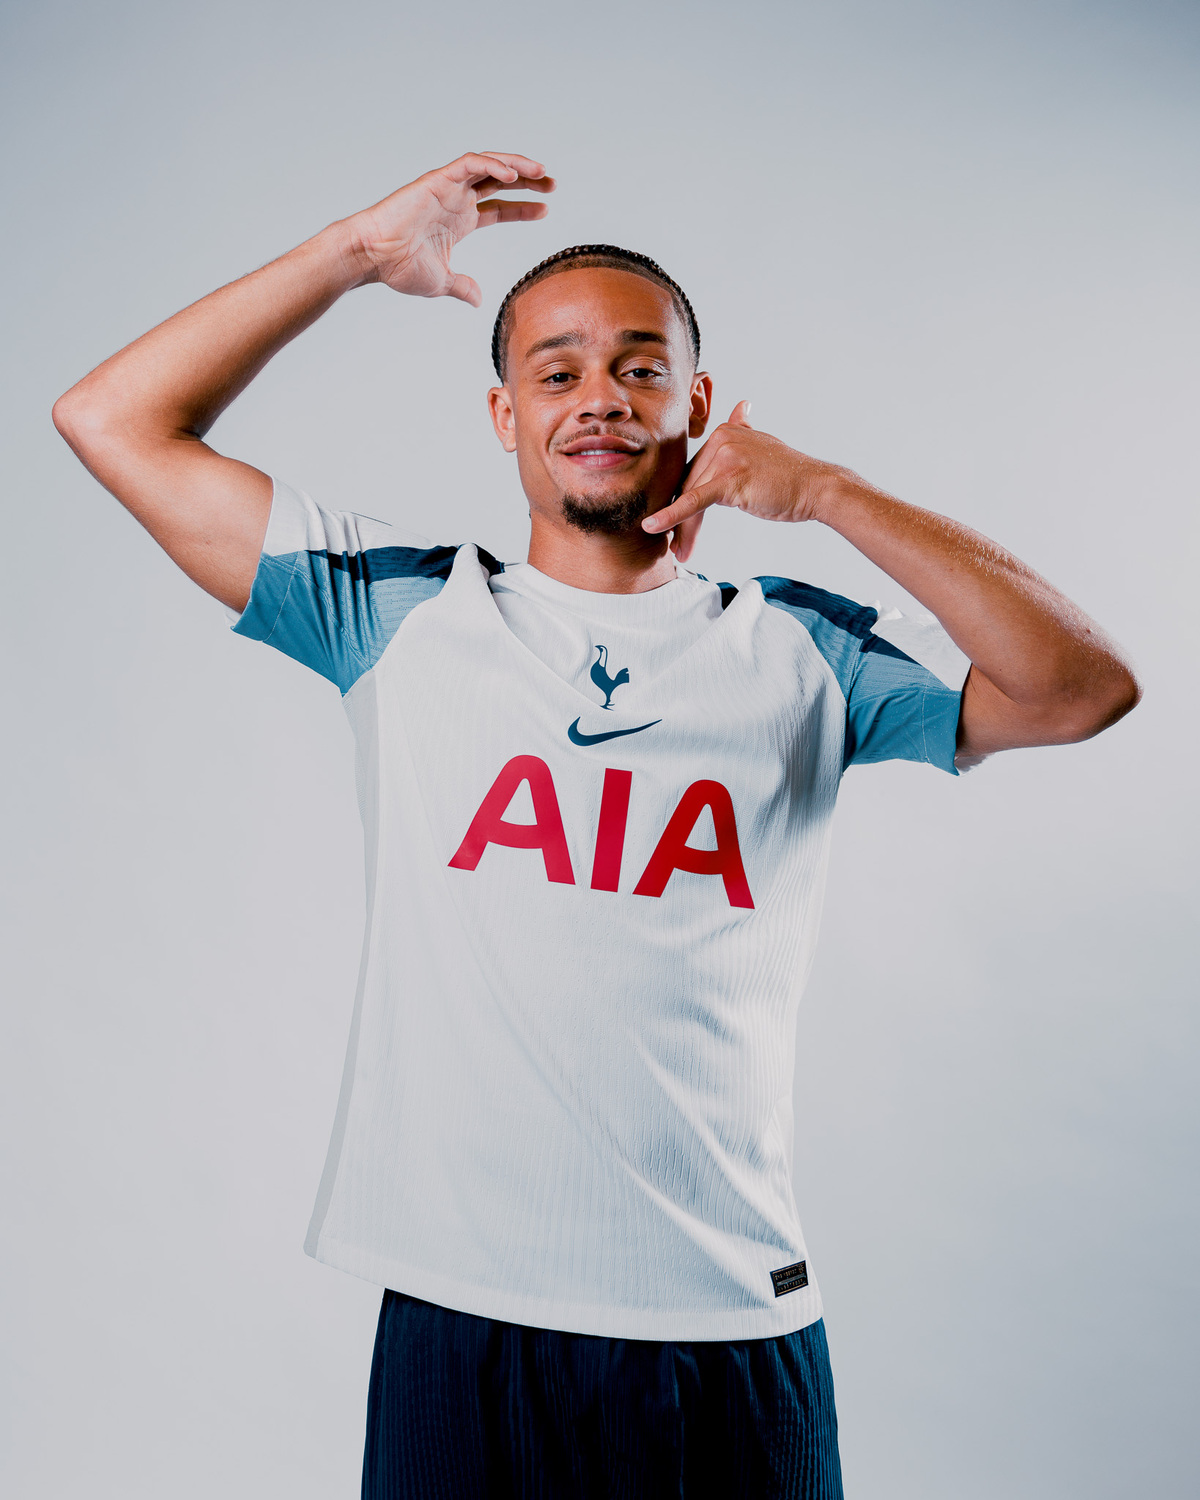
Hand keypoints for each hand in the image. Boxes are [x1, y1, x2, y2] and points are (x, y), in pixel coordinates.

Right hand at [344, 152, 554, 305]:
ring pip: (489, 166)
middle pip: (499, 182)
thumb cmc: (399, 267)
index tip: (545, 210)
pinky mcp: (438, 179)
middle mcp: (456, 200)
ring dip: (517, 166)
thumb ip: (462, 287)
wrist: (374, 256)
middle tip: (553, 185)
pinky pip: (470, 164)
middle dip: (528, 182)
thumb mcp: (442, 282)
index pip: (498, 209)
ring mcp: (447, 187)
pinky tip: (513, 175)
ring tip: (542, 173)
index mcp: (460, 221)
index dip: (523, 207)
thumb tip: (479, 300)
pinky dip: (492, 165)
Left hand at [644, 401, 838, 535]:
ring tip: (680, 553)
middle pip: (689, 485)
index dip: (683, 502)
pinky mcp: (730, 478)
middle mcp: (721, 438)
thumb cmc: (790, 475)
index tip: (676, 526)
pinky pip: (695, 500)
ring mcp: (725, 456)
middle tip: (675, 547)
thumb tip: (741, 407)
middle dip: (679, 520)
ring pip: (691, 497)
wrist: (817, 487)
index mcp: (724, 431)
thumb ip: (745, 429)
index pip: (694, 472)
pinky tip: (653, 528)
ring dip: (683, 529)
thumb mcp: (762, 444)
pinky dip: (672, 516)